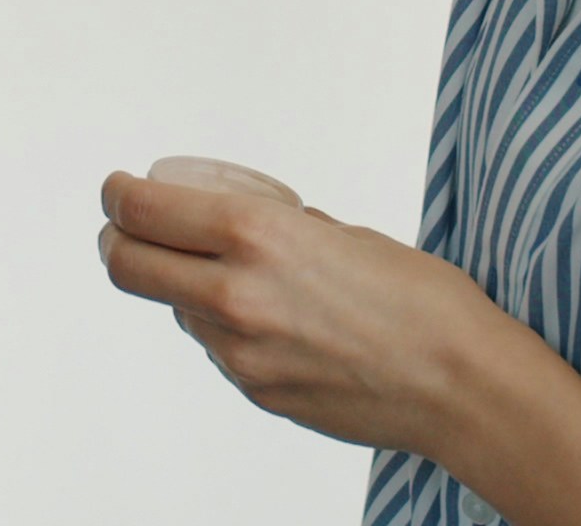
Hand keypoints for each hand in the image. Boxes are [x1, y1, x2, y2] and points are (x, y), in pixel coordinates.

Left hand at [97, 167, 505, 455]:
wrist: (463, 384)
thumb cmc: (422, 299)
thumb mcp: (338, 232)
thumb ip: (276, 226)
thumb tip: (235, 225)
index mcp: (255, 235)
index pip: (142, 210)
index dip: (118, 195)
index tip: (118, 189)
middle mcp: (235, 294)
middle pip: (125, 265)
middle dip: (117, 240)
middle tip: (127, 228)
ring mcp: (240, 352)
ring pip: (175, 310)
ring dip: (183, 287)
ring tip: (236, 277)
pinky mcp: (256, 391)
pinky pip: (217, 350)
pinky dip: (225, 328)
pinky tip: (275, 322)